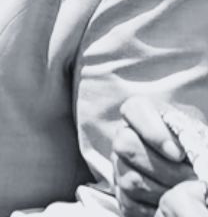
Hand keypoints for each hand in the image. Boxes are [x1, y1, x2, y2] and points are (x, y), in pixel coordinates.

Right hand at [115, 97, 197, 216]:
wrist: (191, 168)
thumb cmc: (195, 146)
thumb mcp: (198, 133)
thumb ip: (192, 135)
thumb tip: (190, 152)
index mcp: (143, 112)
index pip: (135, 110)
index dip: (153, 132)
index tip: (178, 154)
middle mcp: (124, 135)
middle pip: (125, 145)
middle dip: (163, 168)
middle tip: (189, 177)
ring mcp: (119, 165)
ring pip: (129, 179)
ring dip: (163, 191)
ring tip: (185, 191)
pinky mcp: (120, 192)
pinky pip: (129, 202)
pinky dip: (153, 207)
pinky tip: (171, 202)